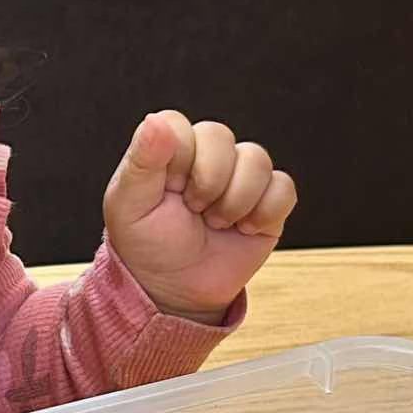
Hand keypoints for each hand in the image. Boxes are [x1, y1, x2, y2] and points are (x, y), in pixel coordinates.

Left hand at [103, 112, 296, 324]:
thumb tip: (155, 121)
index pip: (179, 124)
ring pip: (256, 160)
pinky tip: (244, 230)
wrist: (175, 291)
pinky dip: (265, 213)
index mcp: (169, 150)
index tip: (168, 190)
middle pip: (221, 136)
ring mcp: (240, 177)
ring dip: (235, 201)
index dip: (178, 159)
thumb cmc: (147, 246)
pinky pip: (283, 188)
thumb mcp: (129, 206)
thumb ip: (142, 160)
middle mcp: (206, 156)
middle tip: (194, 211)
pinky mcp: (268, 201)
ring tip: (216, 224)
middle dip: (207, 182)